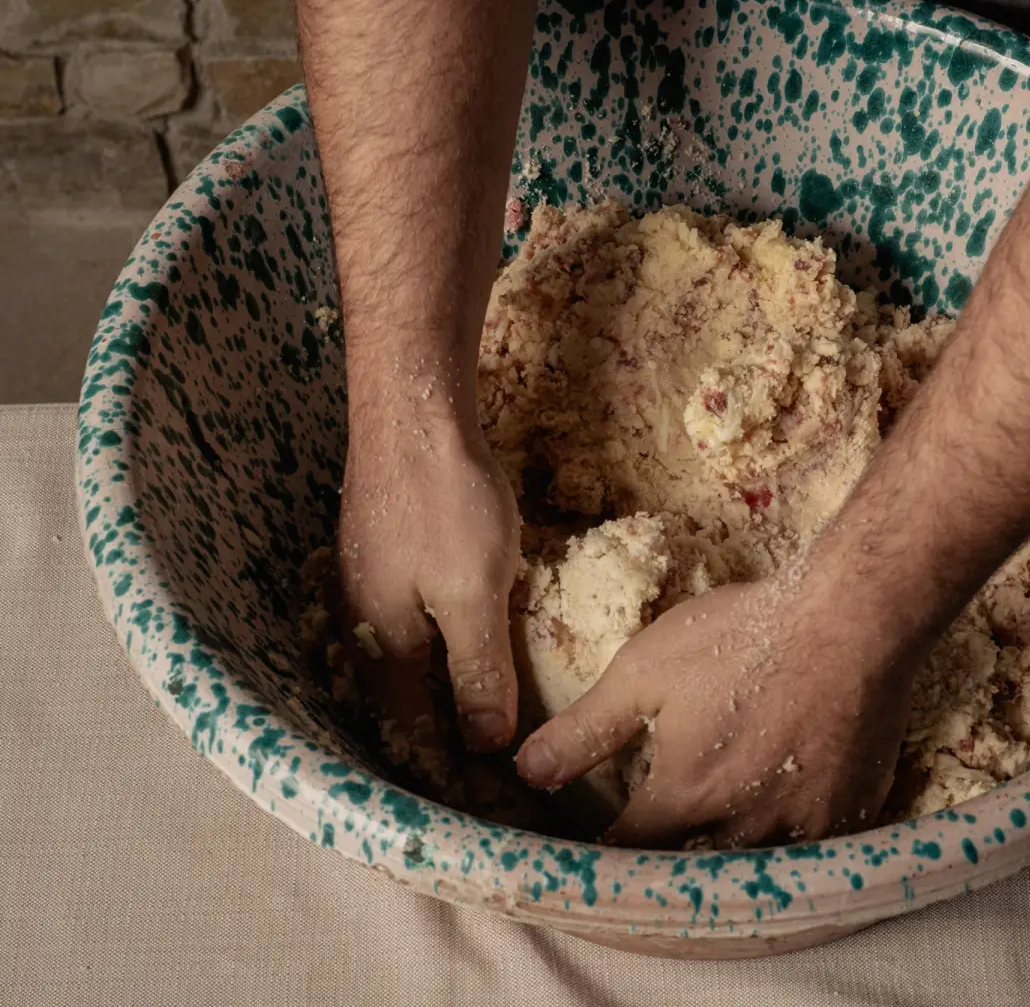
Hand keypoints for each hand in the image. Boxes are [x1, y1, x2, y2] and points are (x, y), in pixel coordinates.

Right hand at [337, 400, 521, 769]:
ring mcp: (371, 583)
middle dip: (438, 737)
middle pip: (400, 699)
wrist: (414, 410)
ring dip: (436, 694)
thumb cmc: (444, 501)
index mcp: (383, 642)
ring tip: (475, 723)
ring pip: (404, 660)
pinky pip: (412, 622)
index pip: (410, 727)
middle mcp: (364, 619)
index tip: (481, 798)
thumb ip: (477, 670)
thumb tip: (485, 743)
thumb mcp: (473, 594)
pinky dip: (437, 650)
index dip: (445, 764)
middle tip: (482, 770)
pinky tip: (462, 648)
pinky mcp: (388, 552)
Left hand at [513, 577, 916, 847]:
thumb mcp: (647, 670)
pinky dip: (788, 852)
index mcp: (684, 795)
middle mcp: (741, 826)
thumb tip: (527, 770)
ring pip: (754, 872)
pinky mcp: (850, 815)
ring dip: (728, 866)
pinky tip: (779, 828)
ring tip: (712, 846)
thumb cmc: (744, 635)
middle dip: (670, 868)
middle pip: (693, 873)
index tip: (600, 844)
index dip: (608, 852)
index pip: (630, 853)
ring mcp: (802, 827)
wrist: (852, 619)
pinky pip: (812, 858)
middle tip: (656, 853)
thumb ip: (586, 728)